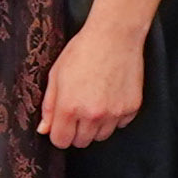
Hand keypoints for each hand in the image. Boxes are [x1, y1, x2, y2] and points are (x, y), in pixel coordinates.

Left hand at [38, 13, 148, 150]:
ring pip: (102, 136)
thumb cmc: (83, 50)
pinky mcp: (132, 108)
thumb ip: (49, 105)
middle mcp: (92, 114)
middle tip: (79, 109)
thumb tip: (45, 129)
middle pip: (82, 142)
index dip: (59, 133)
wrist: (114, 35)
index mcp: (69, 107)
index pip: (61, 141)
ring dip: (96, 126)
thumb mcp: (56, 74)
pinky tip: (111, 96)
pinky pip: (120, 124)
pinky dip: (115, 116)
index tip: (62, 124)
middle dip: (77, 131)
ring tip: (96, 101)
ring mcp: (114, 113)